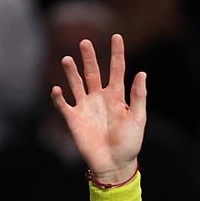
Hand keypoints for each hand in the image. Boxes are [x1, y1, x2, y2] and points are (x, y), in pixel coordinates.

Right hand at [50, 34, 145, 182]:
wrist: (115, 164)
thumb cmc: (130, 143)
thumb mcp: (138, 119)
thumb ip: (138, 97)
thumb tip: (142, 73)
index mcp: (116, 96)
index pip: (116, 70)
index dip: (117, 53)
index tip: (117, 36)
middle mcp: (99, 98)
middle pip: (93, 72)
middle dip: (89, 57)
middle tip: (85, 42)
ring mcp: (85, 107)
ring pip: (76, 83)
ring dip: (72, 72)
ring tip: (68, 59)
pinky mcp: (73, 119)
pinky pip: (63, 104)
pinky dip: (59, 97)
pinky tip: (57, 89)